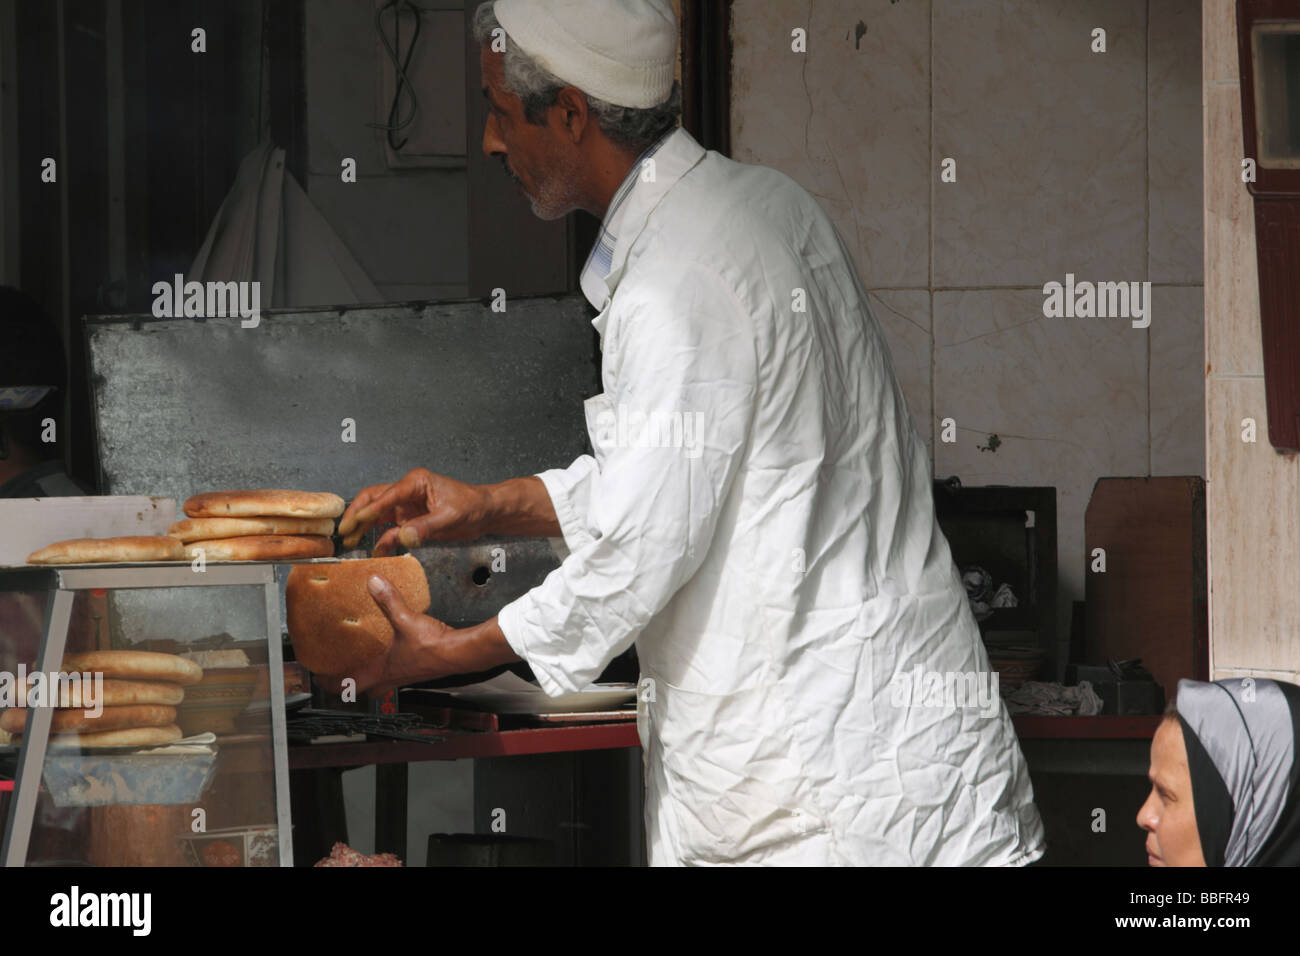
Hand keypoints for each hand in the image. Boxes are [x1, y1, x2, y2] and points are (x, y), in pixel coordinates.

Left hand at [314, 574, 454, 697]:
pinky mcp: (418, 670)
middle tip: (339, 675)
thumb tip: (373, 583)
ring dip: (370, 678)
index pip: (350, 684)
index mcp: (383, 670)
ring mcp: (406, 676)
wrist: (461, 654)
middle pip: (365, 689)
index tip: (321, 679)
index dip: (332, 683)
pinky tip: (392, 653)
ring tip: (362, 664)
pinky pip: (396, 674)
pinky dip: (388, 668)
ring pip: (381, 684)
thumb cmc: (435, 647)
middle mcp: (393, 677)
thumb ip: (389, 600)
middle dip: (351, 685)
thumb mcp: (406, 619)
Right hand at [337, 468, 489, 553]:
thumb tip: (404, 536)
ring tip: (350, 541)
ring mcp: (406, 506)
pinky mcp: (410, 519)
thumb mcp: (451, 517)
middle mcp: (407, 491)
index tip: (353, 522)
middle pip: (373, 499)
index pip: (386, 496)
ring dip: (363, 526)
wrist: (484, 512)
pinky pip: (390, 529)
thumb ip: (427, 527)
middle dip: (357, 514)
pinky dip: (382, 539)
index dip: (369, 510)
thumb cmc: (471, 505)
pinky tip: (375, 550)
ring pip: (377, 514)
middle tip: (343, 530)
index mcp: (415, 482)